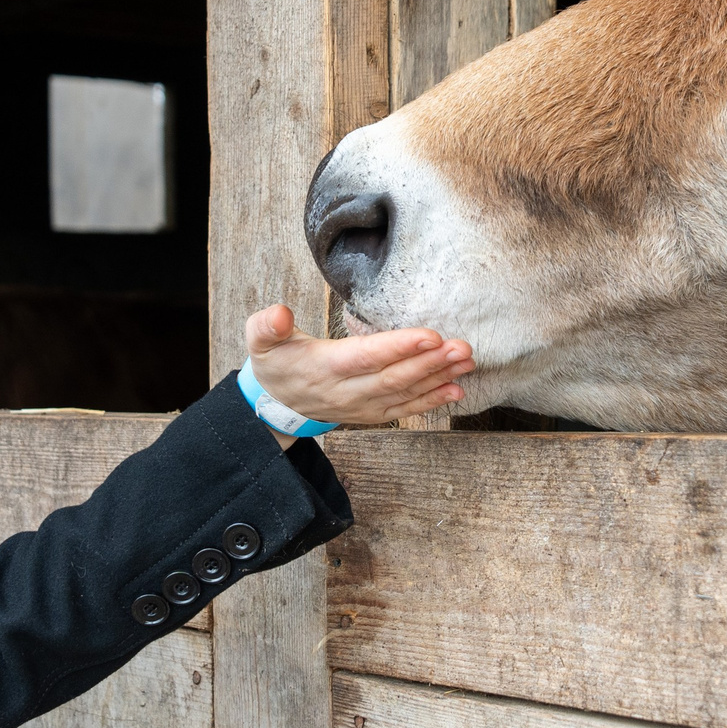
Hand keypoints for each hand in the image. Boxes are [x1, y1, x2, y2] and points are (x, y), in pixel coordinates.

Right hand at [244, 305, 472, 427]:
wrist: (274, 403)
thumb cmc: (275, 362)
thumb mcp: (259, 340)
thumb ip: (267, 326)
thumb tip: (279, 313)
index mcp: (323, 368)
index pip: (366, 357)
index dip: (398, 348)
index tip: (430, 336)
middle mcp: (346, 391)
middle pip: (393, 378)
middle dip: (430, 363)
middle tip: (462, 347)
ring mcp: (360, 406)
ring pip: (403, 394)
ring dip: (438, 379)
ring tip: (467, 362)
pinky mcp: (371, 413)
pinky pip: (404, 410)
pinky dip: (431, 401)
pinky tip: (456, 390)